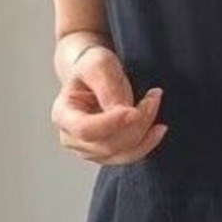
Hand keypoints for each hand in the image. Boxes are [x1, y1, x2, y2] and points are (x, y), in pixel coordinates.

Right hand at [51, 44, 169, 165]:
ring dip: (145, 132)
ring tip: (154, 104)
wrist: (96, 76)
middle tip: (153, 97)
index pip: (85, 129)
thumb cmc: (93, 68)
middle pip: (107, 144)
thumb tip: (125, 114)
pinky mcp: (108, 154)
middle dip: (136, 123)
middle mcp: (72, 138)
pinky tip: (158, 128)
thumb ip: (108, 87)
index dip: (111, 123)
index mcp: (63, 114)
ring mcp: (90, 150)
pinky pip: (130, 156)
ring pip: (122, 153)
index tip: (133, 110)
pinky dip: (147, 143)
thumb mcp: (99, 65)